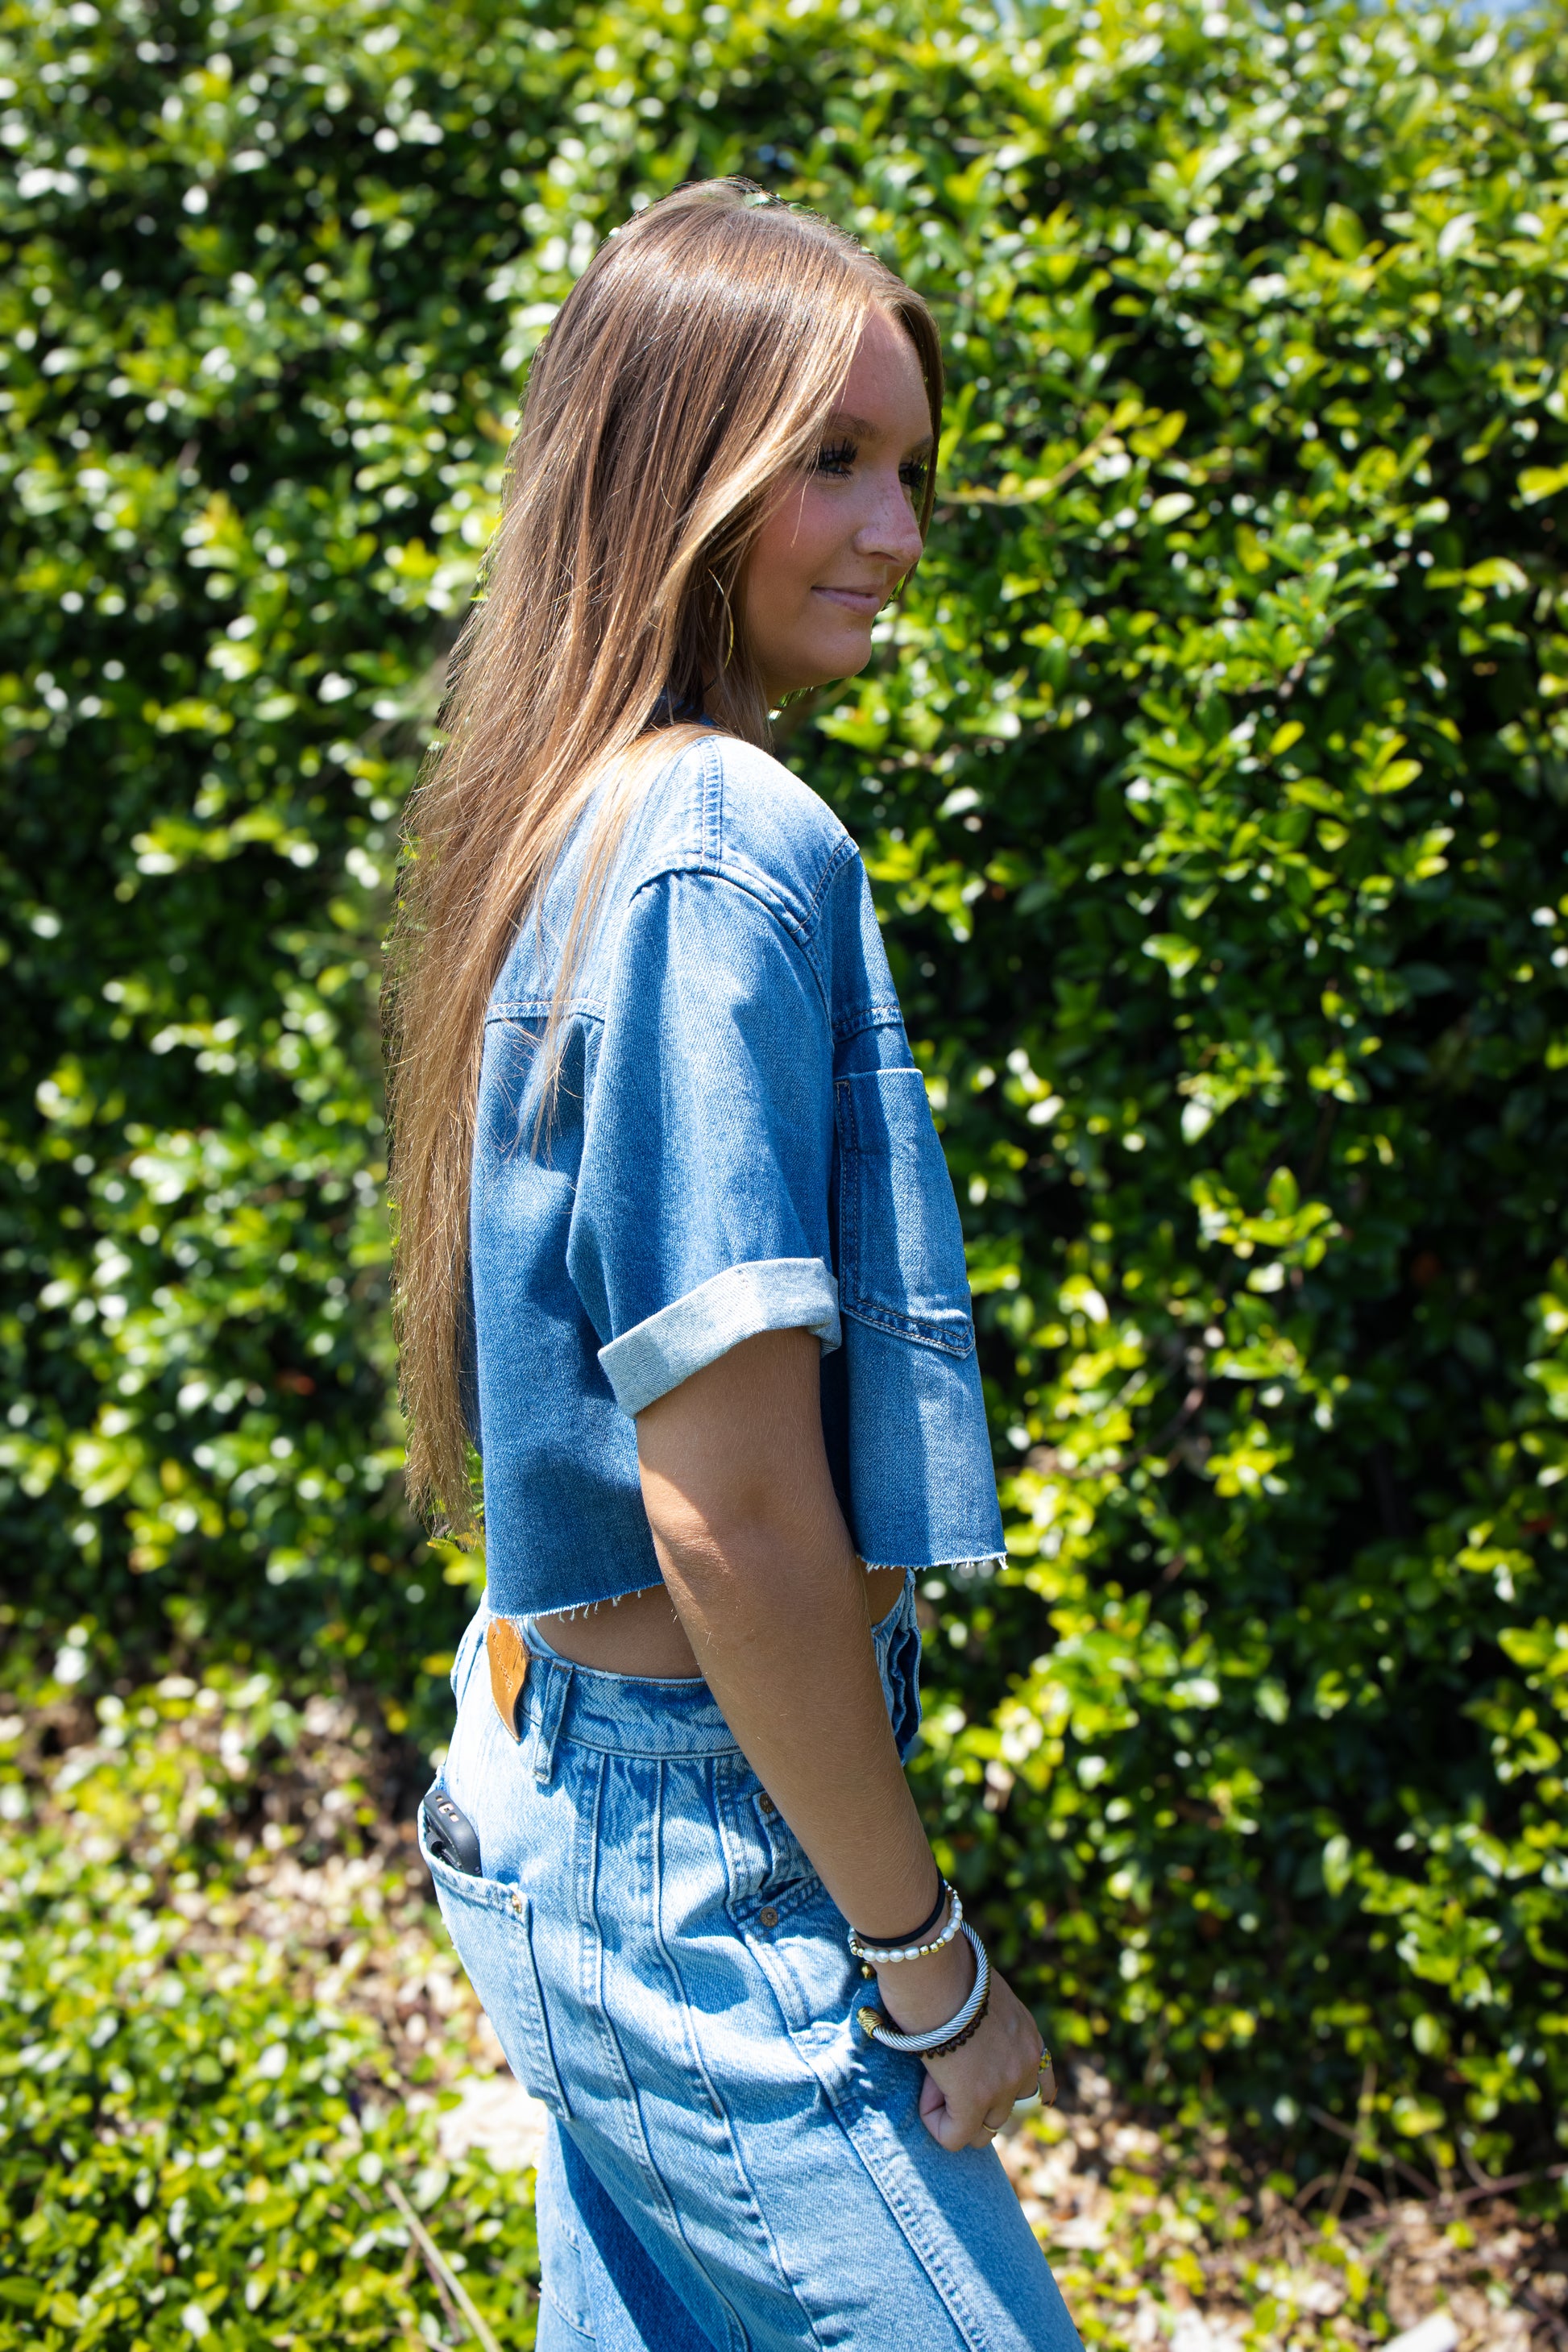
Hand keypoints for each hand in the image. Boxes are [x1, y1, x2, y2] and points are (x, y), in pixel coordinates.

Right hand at [874, 1934, 1043, 2151]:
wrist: (932, 1963)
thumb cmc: (944, 1965)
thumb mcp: (981, 1992)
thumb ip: (986, 2020)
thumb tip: (965, 2040)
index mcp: (1028, 2034)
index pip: (1042, 2084)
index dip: (1010, 2092)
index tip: (980, 2081)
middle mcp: (1025, 2062)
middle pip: (1008, 2110)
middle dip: (975, 2097)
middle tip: (946, 2064)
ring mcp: (1003, 2083)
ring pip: (984, 2129)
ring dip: (955, 2109)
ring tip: (933, 2073)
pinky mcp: (974, 2098)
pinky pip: (955, 2136)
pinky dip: (936, 2121)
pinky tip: (925, 2088)